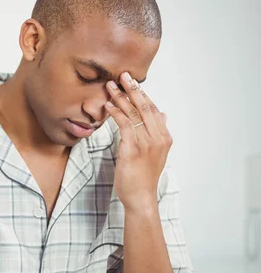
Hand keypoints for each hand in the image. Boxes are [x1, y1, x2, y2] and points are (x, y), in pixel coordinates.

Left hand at [104, 72, 171, 212]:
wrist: (141, 198)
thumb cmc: (143, 177)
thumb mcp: (155, 153)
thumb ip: (158, 132)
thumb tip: (163, 114)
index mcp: (164, 137)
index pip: (154, 109)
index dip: (142, 94)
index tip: (132, 82)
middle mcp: (158, 138)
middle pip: (145, 107)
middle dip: (133, 89)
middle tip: (122, 75)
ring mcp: (146, 143)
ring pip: (133, 114)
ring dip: (120, 98)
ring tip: (110, 86)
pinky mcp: (132, 149)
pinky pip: (124, 125)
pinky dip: (115, 113)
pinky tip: (108, 105)